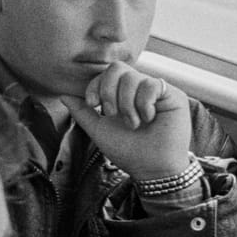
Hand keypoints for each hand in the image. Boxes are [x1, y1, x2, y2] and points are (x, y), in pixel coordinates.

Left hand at [61, 62, 193, 183]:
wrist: (152, 168)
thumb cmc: (128, 151)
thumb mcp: (98, 129)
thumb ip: (82, 112)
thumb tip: (63, 94)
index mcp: (122, 95)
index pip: (105, 74)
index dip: (95, 84)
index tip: (92, 104)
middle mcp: (139, 89)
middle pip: (117, 68)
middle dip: (108, 90)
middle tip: (111, 113)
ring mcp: (156, 91)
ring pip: (132, 77)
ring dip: (126, 103)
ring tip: (133, 123)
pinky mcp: (173, 95)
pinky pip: (152, 84)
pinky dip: (144, 103)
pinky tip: (149, 118)